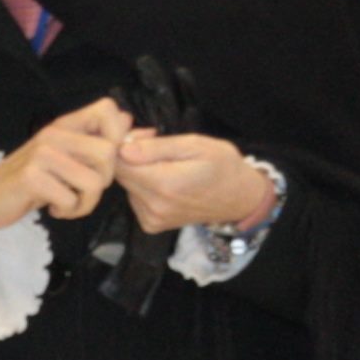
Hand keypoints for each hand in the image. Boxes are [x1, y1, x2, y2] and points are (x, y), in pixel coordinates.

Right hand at [0, 97, 131, 235]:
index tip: (104, 161)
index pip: (108, 109)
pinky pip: (72, 200)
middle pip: (109, 153)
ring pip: (95, 182)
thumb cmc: (33, 179)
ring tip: (68, 202)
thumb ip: (99, 141)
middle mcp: (54, 133)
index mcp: (65, 124)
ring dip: (86, 203)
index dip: (119, 135)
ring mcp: (42, 154)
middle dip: (104, 181)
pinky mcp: (32, 177)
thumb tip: (138, 126)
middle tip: (82, 189)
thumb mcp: (67, 156)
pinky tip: (53, 207)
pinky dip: (68, 211)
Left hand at [113, 130, 274, 235]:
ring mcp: (152, 219)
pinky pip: (134, 199)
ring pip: (127, 186)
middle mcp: (154, 206)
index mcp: (165, 184)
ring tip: (164, 161)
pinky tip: (162, 179)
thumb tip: (124, 149)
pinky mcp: (152, 225)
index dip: (125, 142)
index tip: (145, 134)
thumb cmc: (222, 165)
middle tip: (154, 141)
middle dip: (130, 155)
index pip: (119, 162)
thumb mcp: (195, 145)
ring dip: (137, 170)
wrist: (240, 198)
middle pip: (120, 175)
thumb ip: (158, 147)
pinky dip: (143, 186)